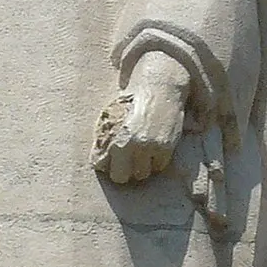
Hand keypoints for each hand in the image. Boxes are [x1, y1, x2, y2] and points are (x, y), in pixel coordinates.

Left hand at [93, 48, 190, 185]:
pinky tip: (156, 146)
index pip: (102, 167)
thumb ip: (106, 139)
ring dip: (142, 166)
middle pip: (121, 177)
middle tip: (128, 161)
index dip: (107, 165)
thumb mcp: (114, 118)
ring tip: (143, 152)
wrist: (160, 88)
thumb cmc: (134, 102)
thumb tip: (100, 163)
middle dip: (123, 171)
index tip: (111, 161)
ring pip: (142, 174)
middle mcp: (130, 146)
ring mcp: (149, 148)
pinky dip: (158, 160)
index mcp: (114, 138)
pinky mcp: (166, 148)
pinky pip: (159, 166)